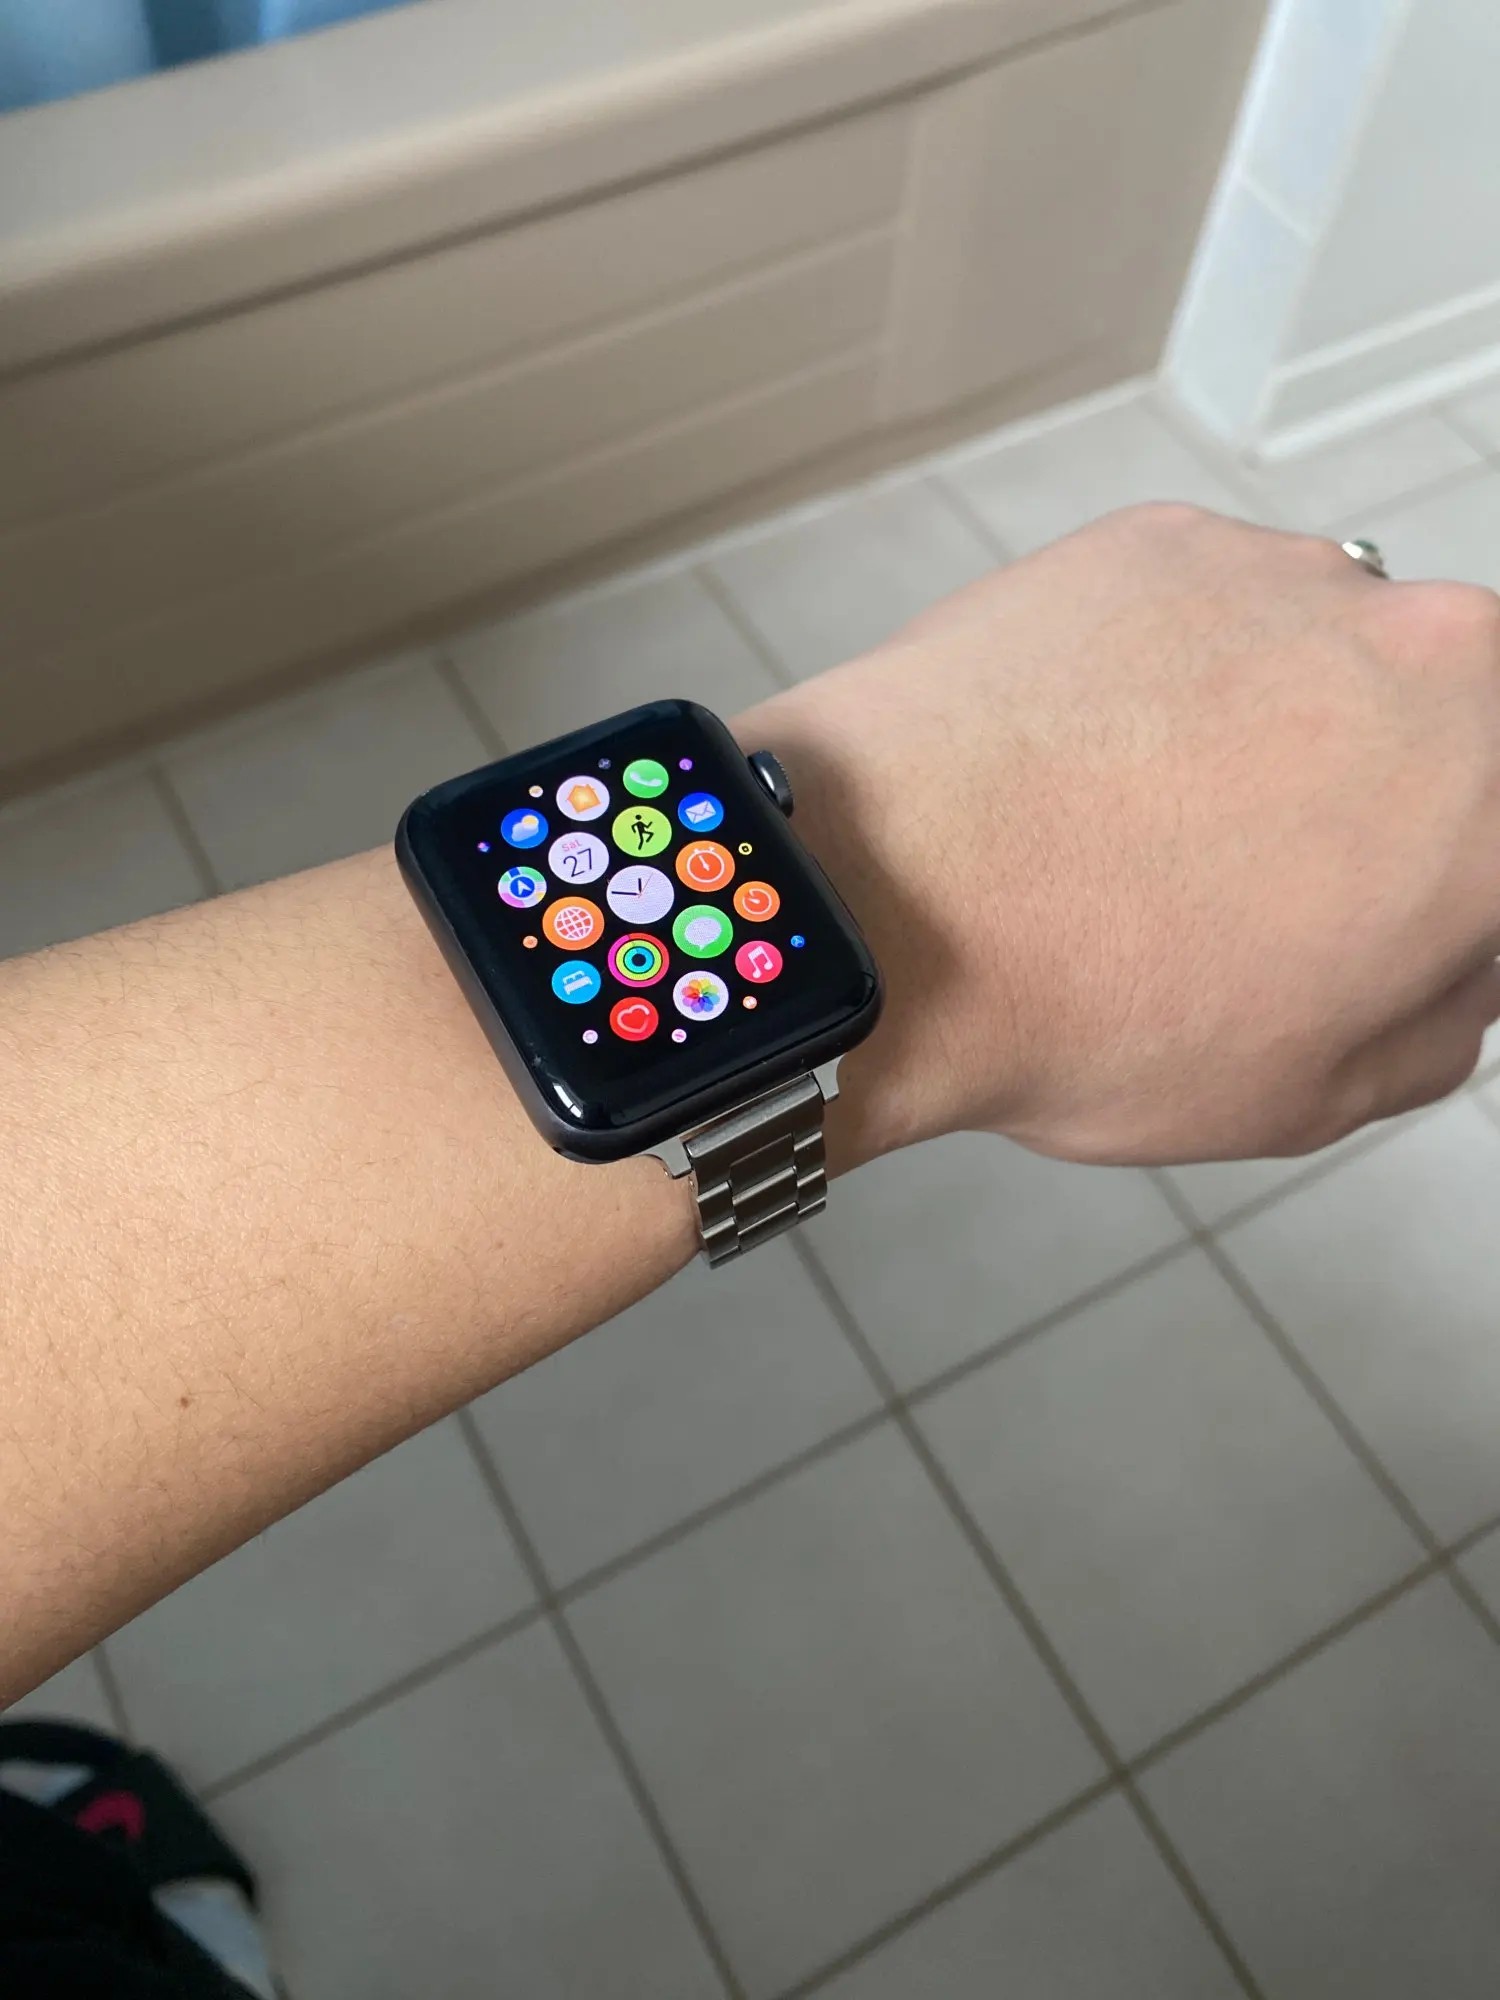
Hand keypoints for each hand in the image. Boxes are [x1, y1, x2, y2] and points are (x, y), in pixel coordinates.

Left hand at [749, 504, 1499, 1166]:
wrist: (888, 900)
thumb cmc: (1090, 1000)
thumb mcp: (1320, 1090)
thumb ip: (1443, 1011)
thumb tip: (1451, 959)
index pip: (1490, 840)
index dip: (1440, 896)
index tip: (1382, 920)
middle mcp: (1432, 654)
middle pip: (1439, 730)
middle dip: (1377, 804)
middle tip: (1266, 886)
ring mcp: (1293, 579)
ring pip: (1323, 662)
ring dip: (1270, 734)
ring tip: (1144, 832)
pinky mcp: (1167, 542)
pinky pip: (1206, 616)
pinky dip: (1165, 678)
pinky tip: (1088, 762)